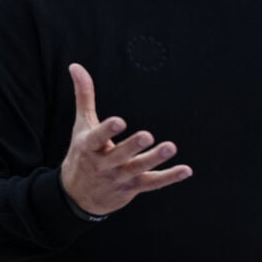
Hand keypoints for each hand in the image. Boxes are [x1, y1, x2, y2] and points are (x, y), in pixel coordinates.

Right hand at [60, 63, 191, 216]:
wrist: (78, 196)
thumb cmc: (83, 153)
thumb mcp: (81, 125)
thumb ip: (84, 95)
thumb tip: (76, 65)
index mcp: (90, 147)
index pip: (96, 138)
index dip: (107, 130)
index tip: (119, 121)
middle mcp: (104, 164)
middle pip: (119, 155)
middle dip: (132, 146)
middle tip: (147, 135)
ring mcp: (119, 177)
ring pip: (138, 169)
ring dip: (154, 159)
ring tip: (170, 147)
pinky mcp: (133, 187)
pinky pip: (152, 183)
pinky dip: (169, 178)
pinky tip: (185, 170)